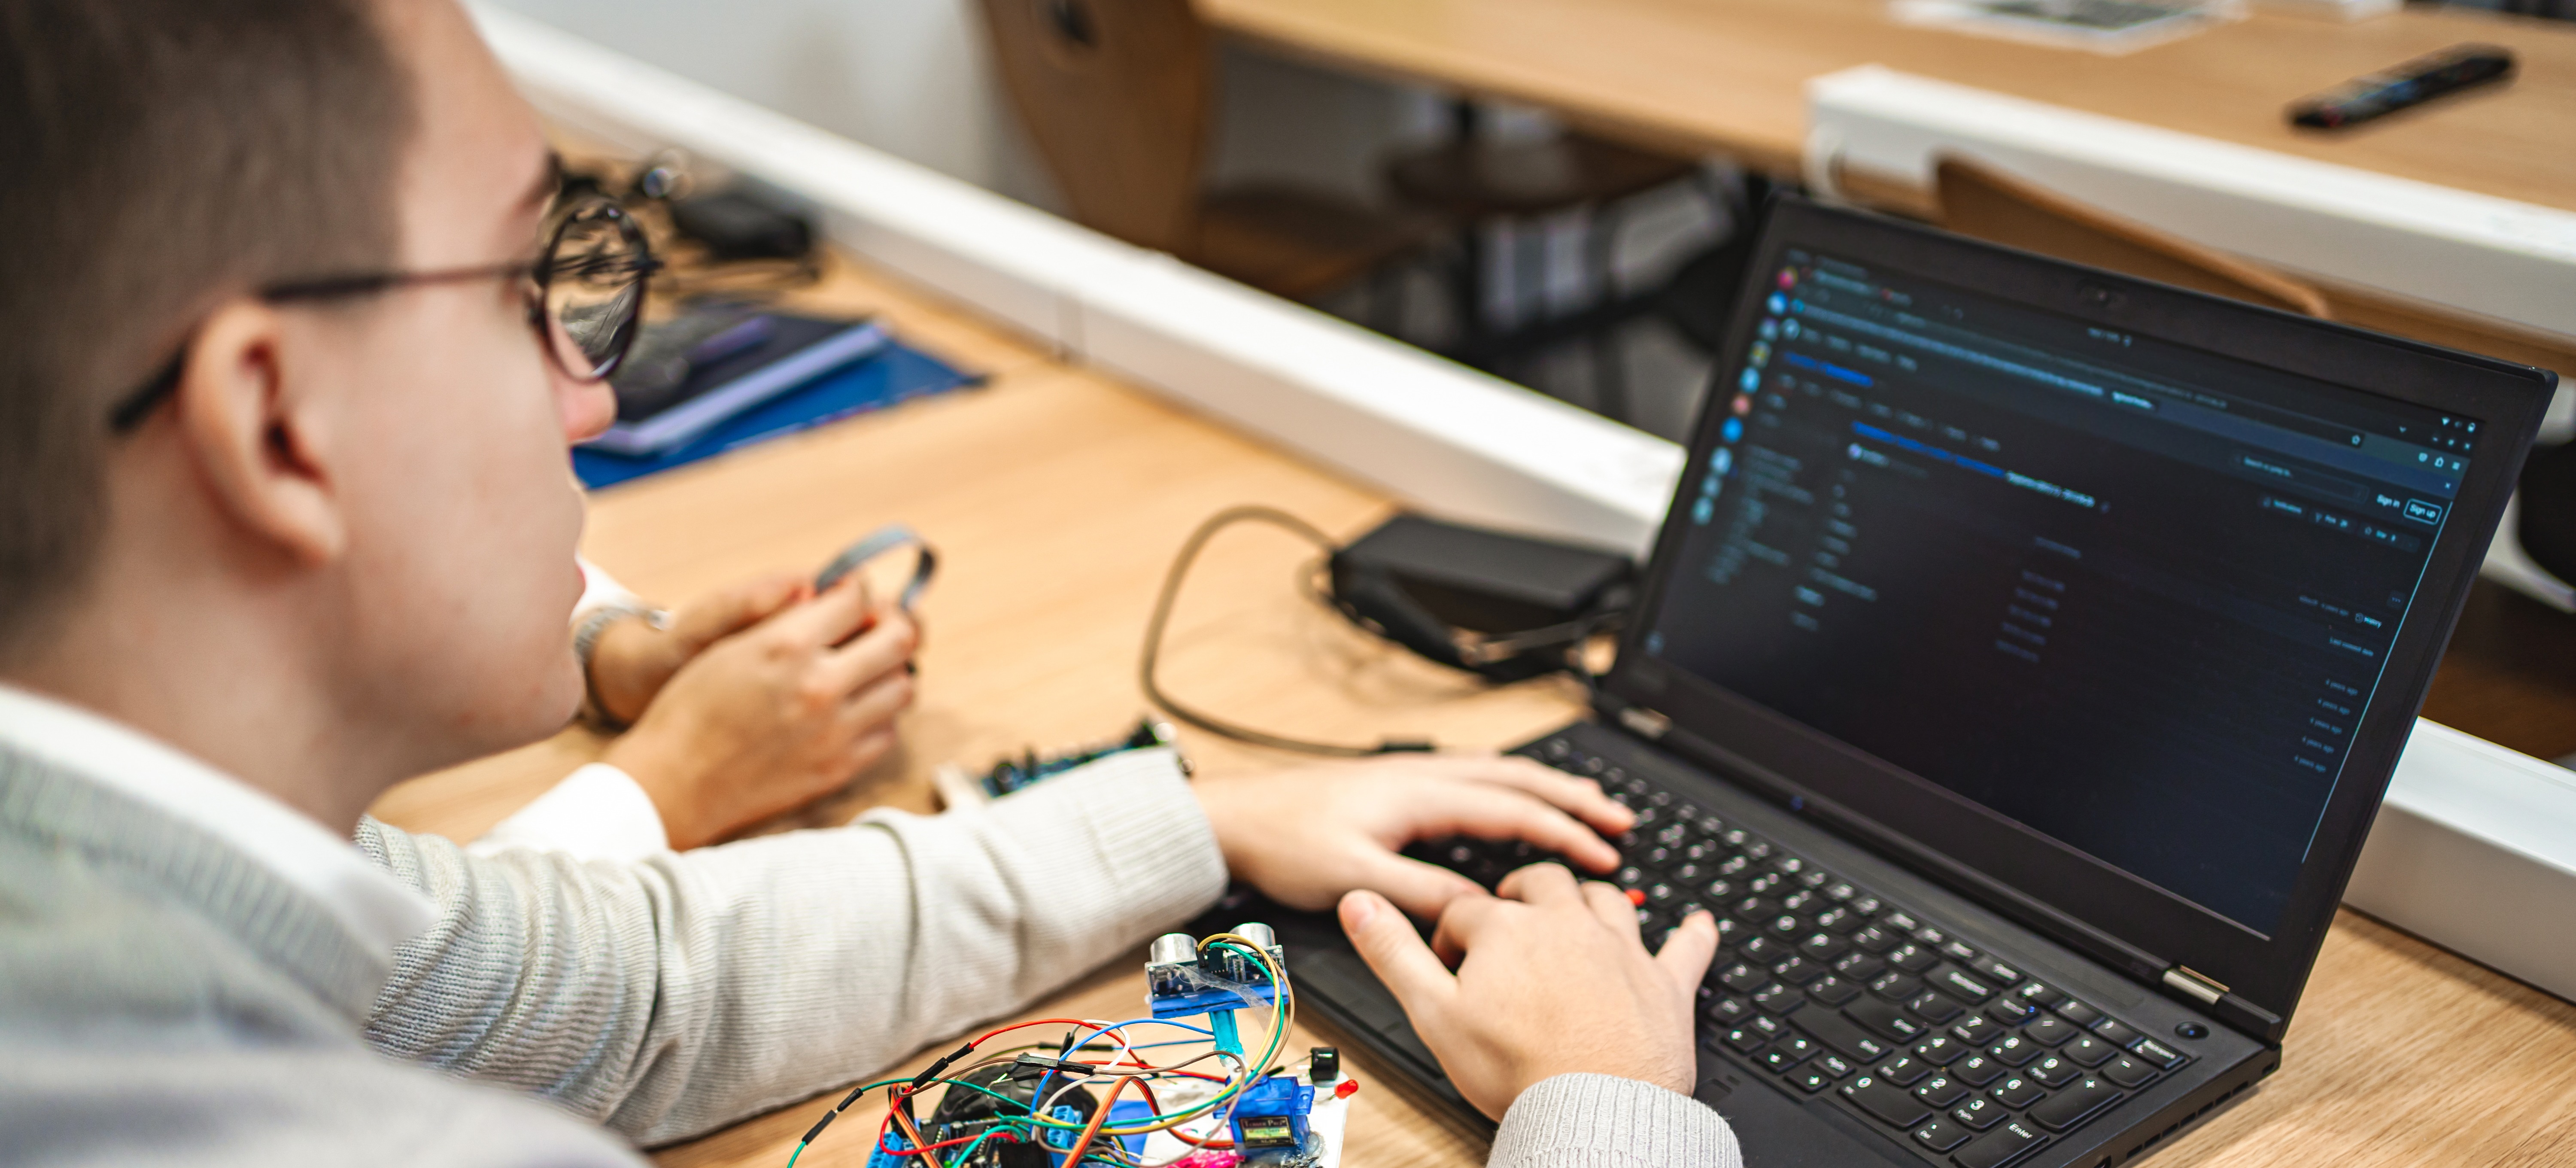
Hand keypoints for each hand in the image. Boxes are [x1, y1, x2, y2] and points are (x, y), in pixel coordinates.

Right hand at [603, 580, 916, 847]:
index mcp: (787, 646)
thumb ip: (786, 620)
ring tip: (868, 669)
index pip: (857, 598)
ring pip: (903, 686)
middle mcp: (820, 686)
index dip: (858, 590)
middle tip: (879, 624)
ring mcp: (835, 731)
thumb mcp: (730, 646)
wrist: (675, 784)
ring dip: (891, 670)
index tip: (854, 594)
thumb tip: (831, 597)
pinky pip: (888, 731)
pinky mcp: (839, 768)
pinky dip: (880, 714)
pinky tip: (855, 709)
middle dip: (894, 622)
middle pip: (899, 638)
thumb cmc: (690, 709)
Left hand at [1190, 754, 1632, 919]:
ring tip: (1591, 806)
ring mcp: (1412, 776)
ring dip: (1548, 790)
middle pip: (1517, 781)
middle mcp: (1423, 775)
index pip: (1512, 810)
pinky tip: (1522, 801)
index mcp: (1420, 794)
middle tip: (1623, 819)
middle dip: (1574, 799)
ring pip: (1499, 775)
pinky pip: (1476, 779)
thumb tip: (1480, 910)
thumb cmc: (1286, 844)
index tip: (1606, 853)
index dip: (1564, 832)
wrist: (1236, 817)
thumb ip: (1420, 893)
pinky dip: (1514, 789)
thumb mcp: (1356, 879)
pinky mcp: (1399, 784)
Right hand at [1338, 864, 1718, 1119]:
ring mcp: (1620, 951)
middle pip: (1543, 884)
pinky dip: (1693, 935)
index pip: (1469, 910)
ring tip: (1579, 911)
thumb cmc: (1515, 1067)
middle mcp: (1567, 925)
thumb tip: (1358, 901)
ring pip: (1606, 900)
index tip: (1451, 963)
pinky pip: (1687, 947)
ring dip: (1590, 899)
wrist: (1591, 1109)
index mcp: (1508, 929)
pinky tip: (1700, 924)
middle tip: (1511, 916)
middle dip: (1522, 893)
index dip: (1453, 933)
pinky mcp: (1664, 985)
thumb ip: (1393, 951)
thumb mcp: (1433, 1011)